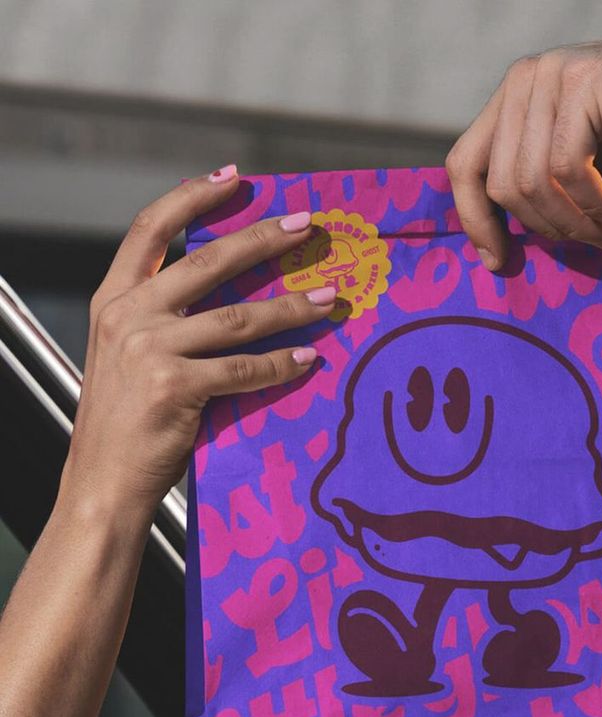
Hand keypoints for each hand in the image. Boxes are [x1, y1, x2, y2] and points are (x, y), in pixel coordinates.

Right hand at [61, 166, 335, 518]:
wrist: (101, 481)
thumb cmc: (123, 420)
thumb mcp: (127, 354)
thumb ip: (161, 317)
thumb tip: (228, 290)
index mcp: (113, 299)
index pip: (150, 229)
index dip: (192, 196)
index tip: (234, 179)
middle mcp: (127, 315)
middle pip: (207, 260)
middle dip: (263, 239)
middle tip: (307, 226)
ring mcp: (149, 350)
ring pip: (239, 317)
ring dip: (291, 305)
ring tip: (329, 297)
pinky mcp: (176, 387)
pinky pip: (245, 368)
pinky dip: (282, 363)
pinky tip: (309, 357)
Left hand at [446, 36, 601, 267]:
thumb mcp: (576, 169)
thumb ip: (535, 190)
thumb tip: (496, 251)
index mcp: (513, 101)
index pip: (464, 165)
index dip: (474, 220)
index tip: (498, 261)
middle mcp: (524, 81)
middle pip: (500, 183)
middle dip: (542, 229)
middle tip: (585, 246)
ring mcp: (552, 77)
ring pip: (531, 181)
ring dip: (572, 224)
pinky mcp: (584, 85)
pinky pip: (568, 170)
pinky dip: (593, 207)